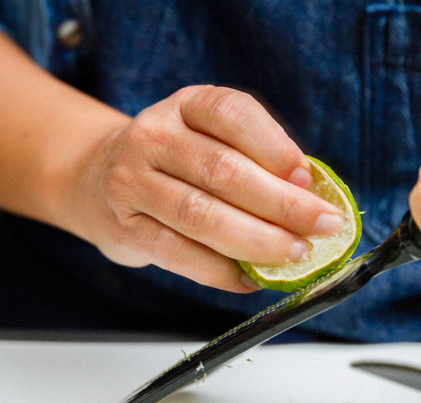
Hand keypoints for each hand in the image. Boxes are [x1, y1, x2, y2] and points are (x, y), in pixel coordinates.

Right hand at [67, 86, 341, 292]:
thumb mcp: (212, 139)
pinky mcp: (126, 227)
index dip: (275, 147)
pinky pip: (177, 253)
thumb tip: (310, 193)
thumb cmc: (177, 160)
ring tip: (294, 254)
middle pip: (223, 171)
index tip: (310, 179)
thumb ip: (257, 160)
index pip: (232, 114)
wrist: (98, 177)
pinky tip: (249, 279)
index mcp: (187, 105)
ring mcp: (133, 181)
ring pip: (200, 215)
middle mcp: (154, 136)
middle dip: (281, 204)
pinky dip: (220, 272)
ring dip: (256, 240)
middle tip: (321, 226)